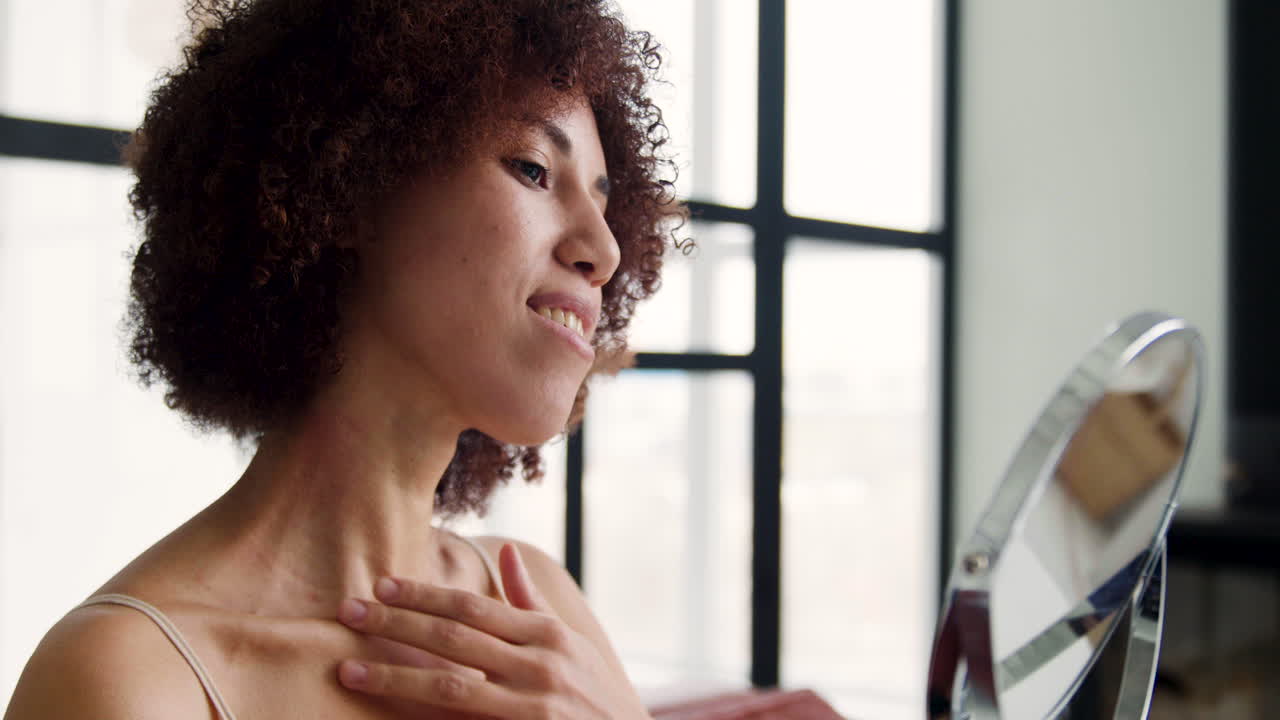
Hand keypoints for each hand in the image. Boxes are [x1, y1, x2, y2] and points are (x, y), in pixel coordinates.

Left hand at [336, 543, 645, 718]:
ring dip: (394, 676)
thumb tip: (506, 551)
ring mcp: (532, 707)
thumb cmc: (596, 692)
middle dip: (396, 623)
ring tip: (349, 669)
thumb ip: (532, 602)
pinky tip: (390, 714)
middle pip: (453, 639)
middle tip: (348, 612)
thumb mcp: (573, 642)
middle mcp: (540, 666)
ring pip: (450, 686)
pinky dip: (423, 717)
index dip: (424, 595)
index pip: (473, 607)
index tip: (382, 586)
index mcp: (548, 634)